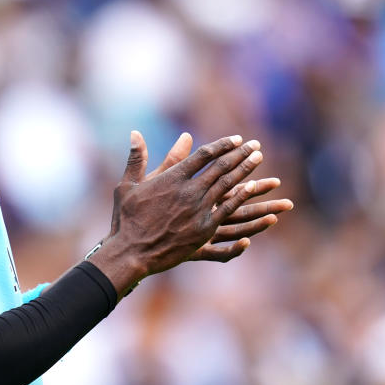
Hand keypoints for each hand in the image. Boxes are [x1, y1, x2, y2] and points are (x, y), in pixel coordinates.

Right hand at [88, 131, 268, 295]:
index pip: (204, 155)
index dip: (222, 145)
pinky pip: (228, 210)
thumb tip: (135, 133)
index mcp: (173, 177)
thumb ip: (137, 158)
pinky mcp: (204, 229)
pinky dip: (241, 197)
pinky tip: (252, 188)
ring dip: (245, 171)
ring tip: (258, 159)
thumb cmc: (126, 218)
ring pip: (229, 185)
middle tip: (256, 145)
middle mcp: (189, 190)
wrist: (131, 251)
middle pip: (221, 167)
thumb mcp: (128, 184)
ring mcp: (199, 210)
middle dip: (240, 154)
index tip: (236, 139)